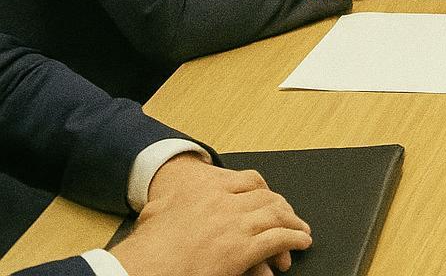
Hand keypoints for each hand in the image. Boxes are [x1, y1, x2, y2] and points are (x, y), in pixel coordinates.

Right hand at [114, 160, 310, 275]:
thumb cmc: (145, 247)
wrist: (142, 267)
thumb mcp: (157, 212)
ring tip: (302, 231)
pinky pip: (278, 239)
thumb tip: (164, 204)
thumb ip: (170, 204)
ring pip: (277, 215)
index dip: (267, 191)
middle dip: (283, 208)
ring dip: (294, 223)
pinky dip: (294, 239)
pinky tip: (301, 242)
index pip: (250, 180)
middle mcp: (224, 202)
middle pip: (267, 198)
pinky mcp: (242, 249)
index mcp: (206, 189)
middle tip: (291, 217)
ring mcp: (235, 224)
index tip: (273, 198)